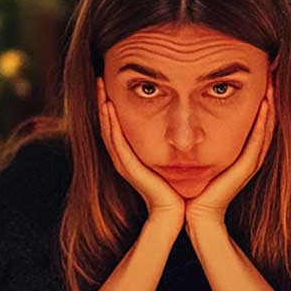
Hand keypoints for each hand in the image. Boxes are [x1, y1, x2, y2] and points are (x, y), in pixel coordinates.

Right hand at [98, 80, 184, 220]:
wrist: (177, 212)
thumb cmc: (180, 189)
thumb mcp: (176, 160)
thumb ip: (176, 145)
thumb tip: (190, 124)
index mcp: (134, 156)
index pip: (118, 125)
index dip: (112, 105)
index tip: (112, 83)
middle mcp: (125, 158)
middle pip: (108, 124)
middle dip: (103, 100)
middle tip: (100, 78)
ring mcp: (124, 163)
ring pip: (108, 129)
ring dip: (103, 107)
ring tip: (100, 86)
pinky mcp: (128, 167)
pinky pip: (116, 141)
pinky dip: (111, 123)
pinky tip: (108, 106)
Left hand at [185, 87, 274, 228]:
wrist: (192, 214)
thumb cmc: (188, 186)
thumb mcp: (190, 155)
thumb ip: (189, 138)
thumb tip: (176, 115)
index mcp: (237, 152)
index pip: (253, 120)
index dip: (258, 100)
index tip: (259, 75)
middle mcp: (247, 156)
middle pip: (265, 121)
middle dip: (270, 97)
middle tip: (273, 72)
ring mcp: (249, 162)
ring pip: (266, 128)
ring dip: (271, 106)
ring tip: (274, 83)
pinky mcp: (246, 168)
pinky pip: (258, 141)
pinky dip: (264, 123)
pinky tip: (266, 105)